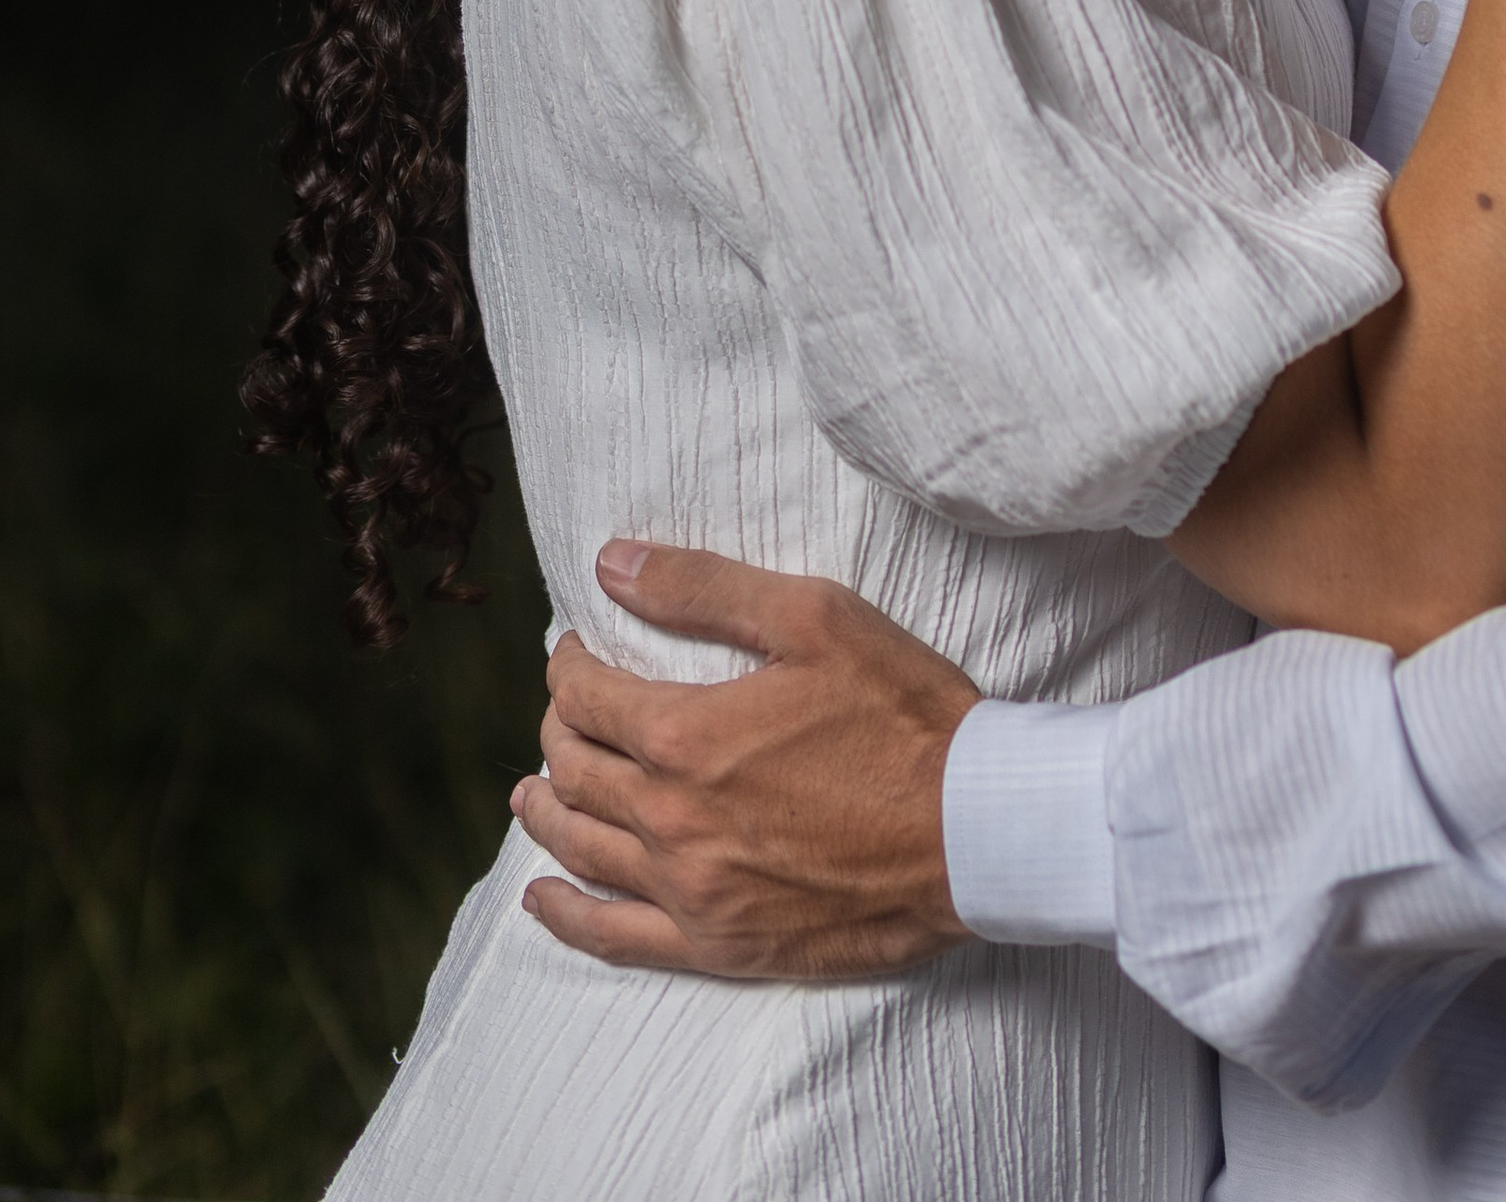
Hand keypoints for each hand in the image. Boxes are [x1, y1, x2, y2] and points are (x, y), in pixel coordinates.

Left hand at [512, 541, 978, 980]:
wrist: (975, 828)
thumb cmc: (904, 712)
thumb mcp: (813, 617)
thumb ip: (703, 588)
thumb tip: (611, 563)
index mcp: (685, 735)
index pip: (587, 696)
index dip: (570, 666)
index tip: (579, 649)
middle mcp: (672, 820)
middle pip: (576, 770)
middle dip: (560, 729)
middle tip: (568, 709)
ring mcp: (692, 891)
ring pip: (583, 849)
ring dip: (546, 812)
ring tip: (530, 792)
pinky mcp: (721, 943)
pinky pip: (616, 938)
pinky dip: (568, 916)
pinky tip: (544, 899)